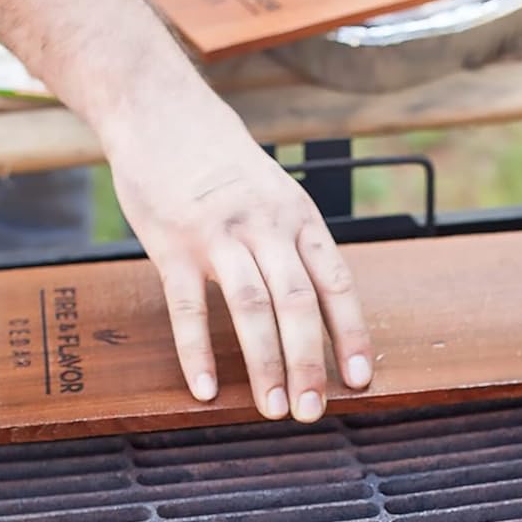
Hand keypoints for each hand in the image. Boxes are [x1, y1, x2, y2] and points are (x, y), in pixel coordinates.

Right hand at [103, 86, 373, 420]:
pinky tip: (206, 391)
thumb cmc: (221, 165)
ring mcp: (219, 237)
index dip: (351, 335)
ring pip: (251, 309)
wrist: (160, 109)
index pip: (336, 284)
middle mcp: (266, 228)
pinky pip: (188, 308)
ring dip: (265, 365)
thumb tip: (320, 314)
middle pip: (298, 304)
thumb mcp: (275, 195)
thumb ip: (295, 247)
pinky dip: (198, 353)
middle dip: (310, 364)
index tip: (361, 380)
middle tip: (312, 412)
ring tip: (272, 410)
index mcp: (299, 219)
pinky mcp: (173, 246)